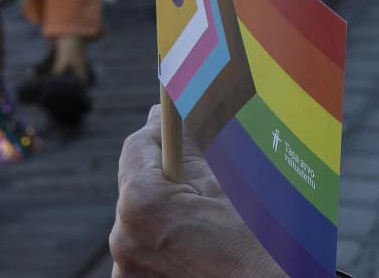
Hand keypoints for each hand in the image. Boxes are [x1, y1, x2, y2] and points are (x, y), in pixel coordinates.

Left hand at [110, 106, 283, 277]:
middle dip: (167, 179)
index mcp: (142, 204)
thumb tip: (165, 116)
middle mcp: (122, 240)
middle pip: (138, 188)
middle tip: (205, 182)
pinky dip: (167, 249)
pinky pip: (146, 256)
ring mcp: (127, 274)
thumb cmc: (256, 252)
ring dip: (168, 217)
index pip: (137, 147)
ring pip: (143, 224)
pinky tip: (200, 253)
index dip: (161, 134)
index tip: (177, 130)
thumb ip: (189, 151)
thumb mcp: (228, 191)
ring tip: (209, 227)